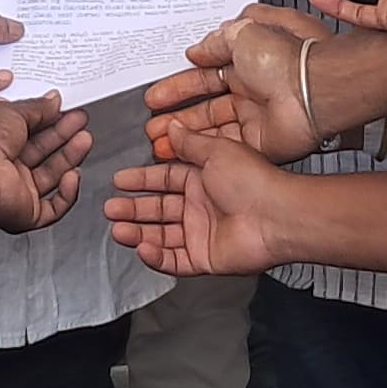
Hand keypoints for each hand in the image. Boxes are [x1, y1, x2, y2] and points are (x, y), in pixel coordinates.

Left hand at [0, 92, 93, 233]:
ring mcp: (17, 191)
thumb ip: (37, 108)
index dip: (53, 122)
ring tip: (84, 140)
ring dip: (70, 159)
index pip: (34, 134)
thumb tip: (53, 101)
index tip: (68, 111)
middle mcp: (8, 169)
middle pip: (45, 155)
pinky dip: (67, 194)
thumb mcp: (12, 111)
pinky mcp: (25, 213)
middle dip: (65, 138)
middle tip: (80, 123)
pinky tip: (73, 175)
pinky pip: (54, 208)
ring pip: (53, 178)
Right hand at [106, 130, 292, 277]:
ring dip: (138, 232)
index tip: (119, 180)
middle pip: (159, 208)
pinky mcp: (205, 257)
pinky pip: (174, 260)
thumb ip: (188, 143)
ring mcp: (203, 232)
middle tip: (110, 208)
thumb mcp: (215, 151)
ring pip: (162, 234)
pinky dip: (156, 256)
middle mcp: (202, 205)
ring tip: (117, 229)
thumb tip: (171, 127)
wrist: (276, 216)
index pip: (164, 178)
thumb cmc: (254, 181)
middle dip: (132, 208)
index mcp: (204, 177)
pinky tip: (142, 248)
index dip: (141, 180)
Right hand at [141, 6, 336, 164]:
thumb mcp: (242, 33)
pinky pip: (223, 145)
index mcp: (249, 61)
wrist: (312, 90)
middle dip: (176, 112)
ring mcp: (255, 117)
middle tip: (152, 119)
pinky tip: (179, 148)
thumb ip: (216, 41)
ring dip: (182, 132)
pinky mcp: (259, 143)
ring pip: (210, 127)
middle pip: (205, 104)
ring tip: (156, 137)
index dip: (181, 84)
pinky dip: (200, 148)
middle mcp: (251, 90)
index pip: (207, 75)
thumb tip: (198, 48)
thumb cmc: (287, 57)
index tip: (159, 94)